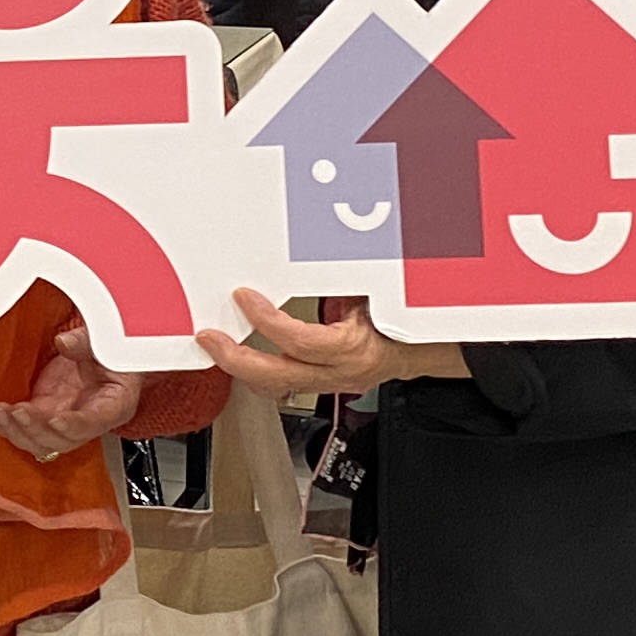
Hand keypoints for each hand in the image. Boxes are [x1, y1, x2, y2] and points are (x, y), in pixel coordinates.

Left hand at [0, 319, 145, 459]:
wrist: (108, 360)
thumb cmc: (115, 356)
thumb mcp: (107, 344)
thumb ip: (87, 344)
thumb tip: (64, 342)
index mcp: (114, 406)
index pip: (93, 423)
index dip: (73, 425)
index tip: (55, 420)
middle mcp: (88, 422)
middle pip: (61, 440)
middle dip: (35, 429)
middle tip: (17, 412)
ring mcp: (64, 421)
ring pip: (39, 441)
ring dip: (15, 431)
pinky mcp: (45, 414)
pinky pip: (25, 429)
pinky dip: (5, 424)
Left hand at [199, 286, 470, 400]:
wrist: (424, 350)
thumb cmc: (402, 318)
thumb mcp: (375, 291)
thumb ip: (342, 277)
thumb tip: (317, 247)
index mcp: (356, 349)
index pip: (303, 342)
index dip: (268, 321)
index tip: (244, 298)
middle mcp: (341, 373)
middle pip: (279, 377)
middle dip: (237, 359)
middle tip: (211, 339)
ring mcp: (330, 384)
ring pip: (276, 388)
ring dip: (241, 370)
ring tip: (217, 348)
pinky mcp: (322, 386)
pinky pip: (282, 386)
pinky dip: (257, 373)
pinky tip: (241, 358)